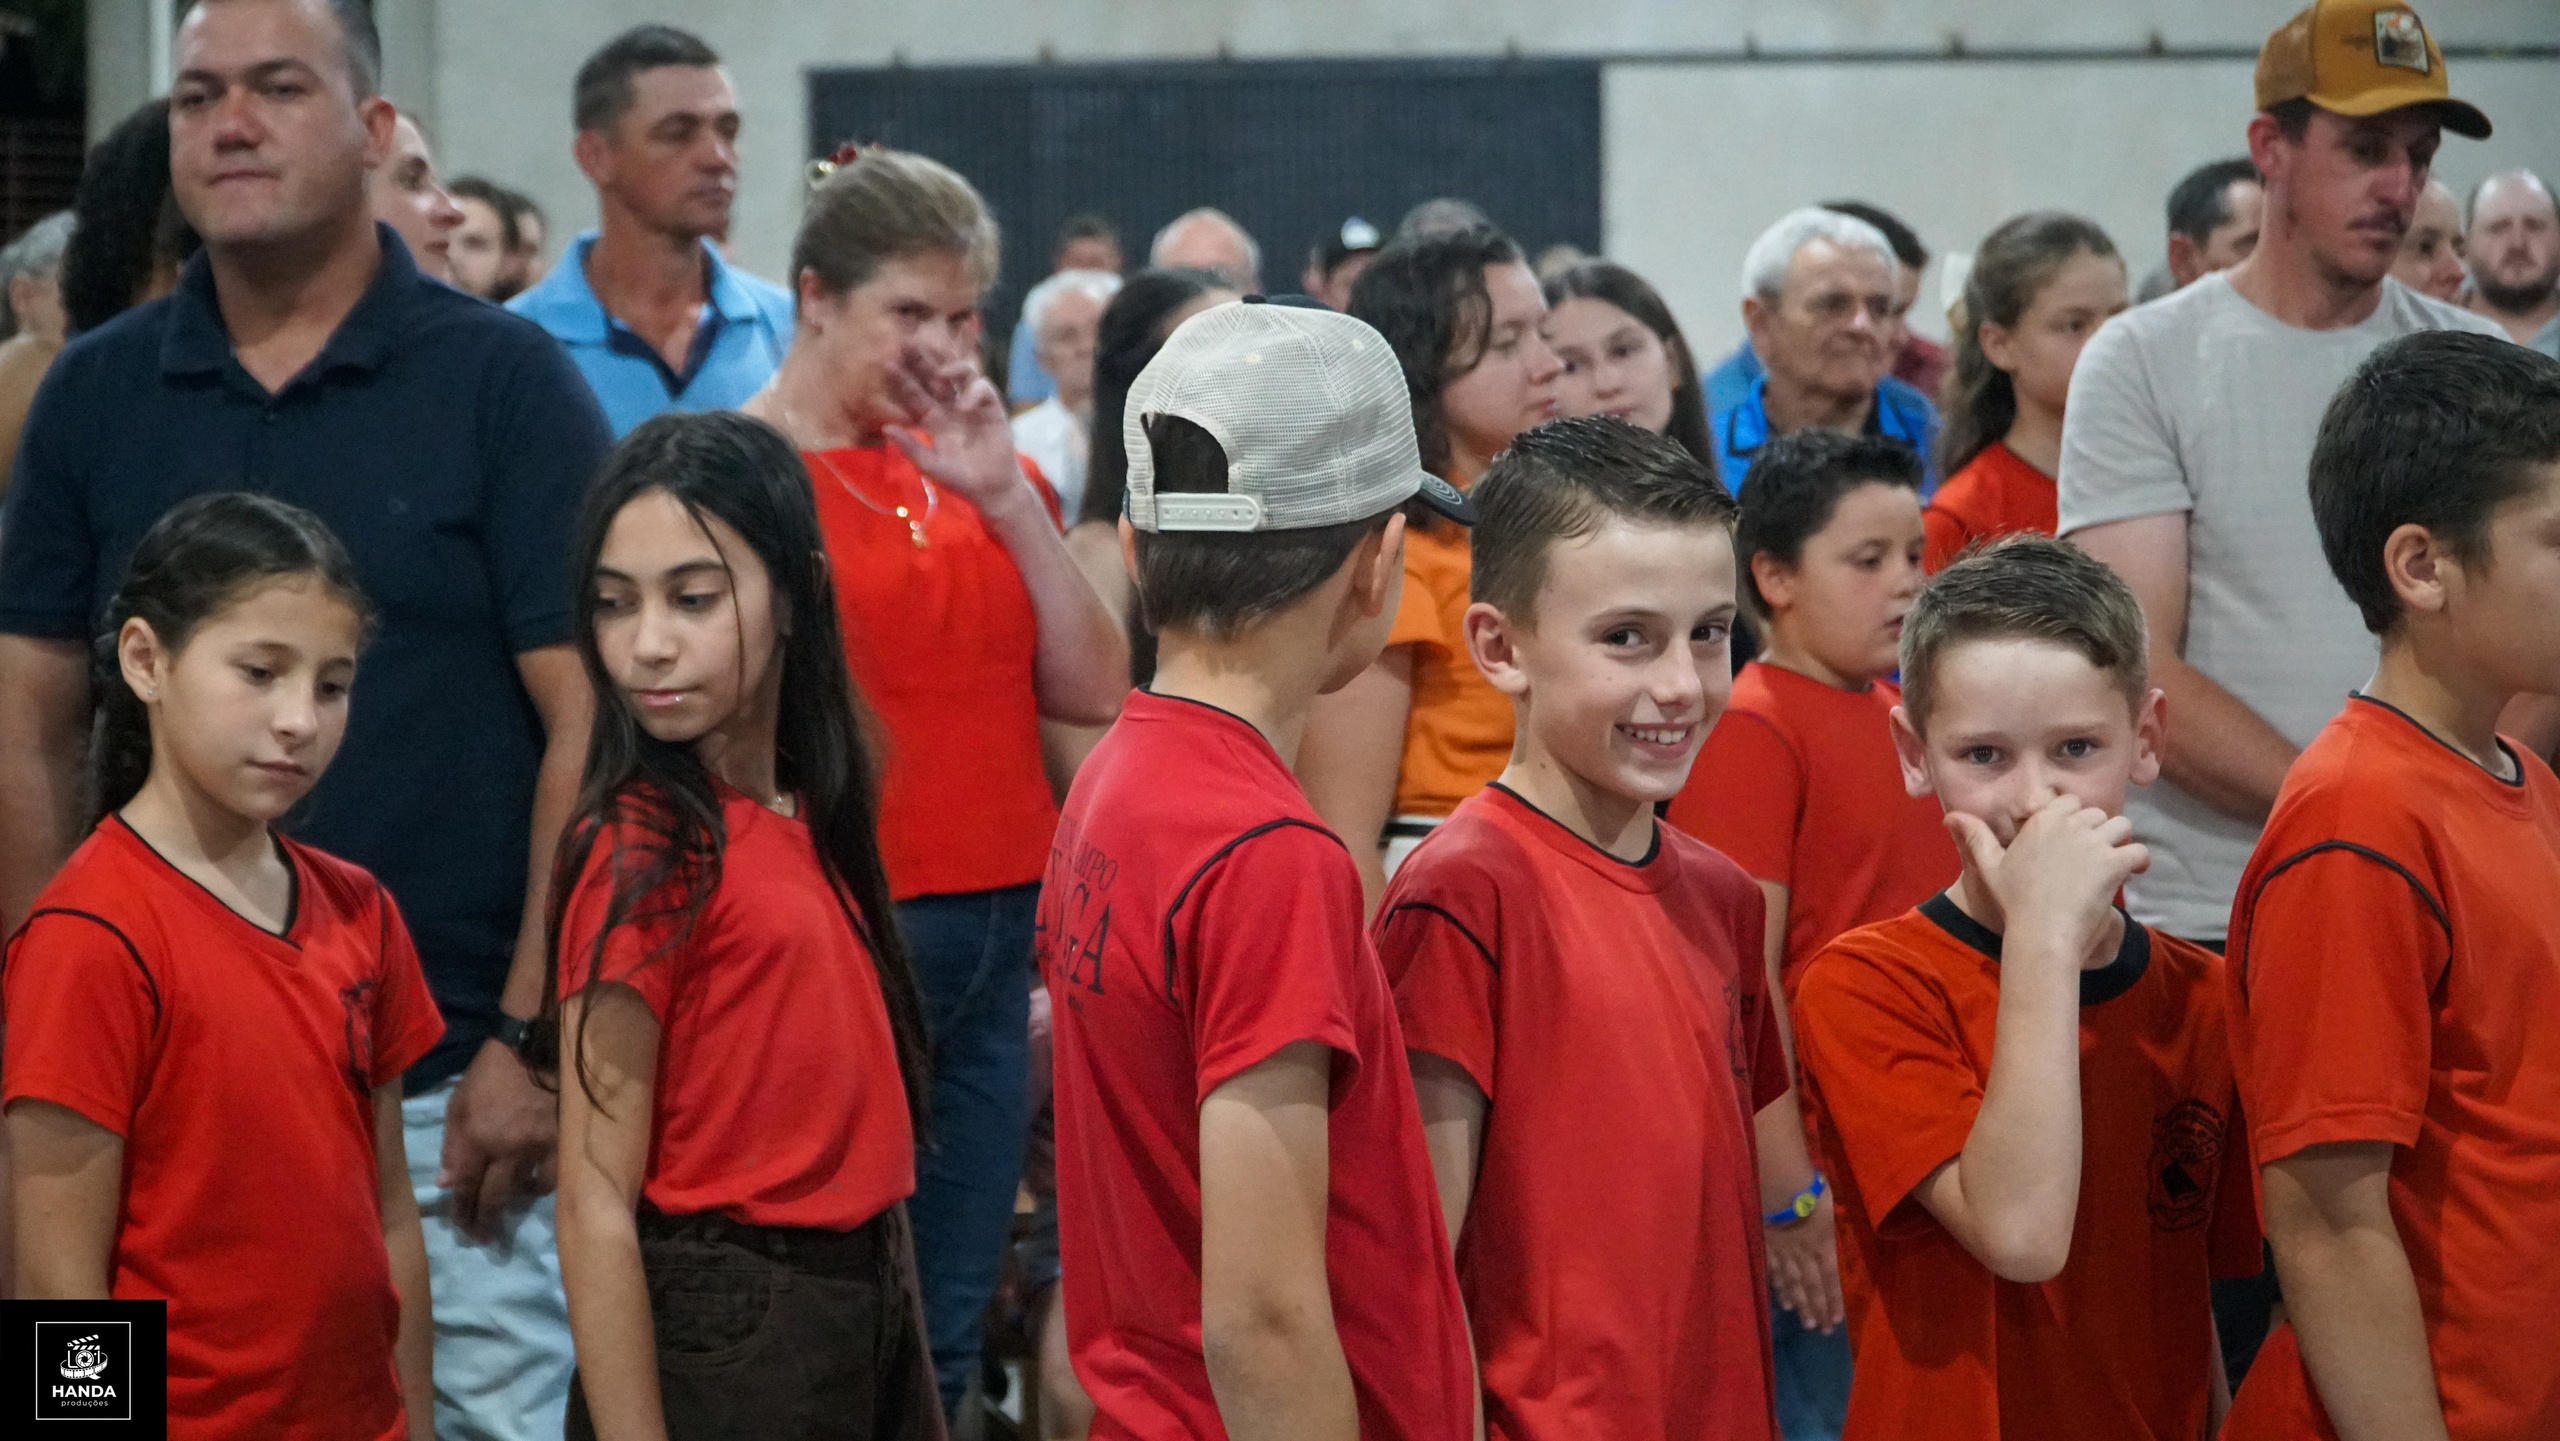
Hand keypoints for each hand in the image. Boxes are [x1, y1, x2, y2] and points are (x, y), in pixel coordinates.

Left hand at [439, 1039, 558, 1239]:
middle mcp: (507, 1149)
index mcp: (477, 1138)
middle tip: (482, 1238)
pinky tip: (534, 1185)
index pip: (466, 1187)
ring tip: (508, 1208)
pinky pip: (552, 1175)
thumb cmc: (490, 1075)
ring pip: (525, 1191)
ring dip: (513, 1203)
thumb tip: (446, 1184)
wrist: (535, 1048)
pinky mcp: (561, 1141)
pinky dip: (541, 1185)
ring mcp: (537, 1147)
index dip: (462, 1211)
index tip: (461, 1227)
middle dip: (485, 1222)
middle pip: (495, 1198)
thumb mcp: (458, 1105)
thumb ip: (452, 1146)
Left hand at [880, 340, 1036, 517]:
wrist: (991, 489)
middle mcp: (950, 408)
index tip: (889, 364)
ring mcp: (971, 405)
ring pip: (960, 375)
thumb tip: (886, 428)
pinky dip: (973, 393)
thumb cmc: (960, 479)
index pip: (915, 395)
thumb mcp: (930, 466)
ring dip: (950, 368)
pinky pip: (982, 388)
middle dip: (922, 362)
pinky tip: (964, 406)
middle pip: (934, 378)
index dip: (903, 380)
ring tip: (940, 372)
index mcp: (933, 420)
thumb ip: (910, 447)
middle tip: (908, 344)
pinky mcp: (992, 408)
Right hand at [1765, 1192, 1844, 1333]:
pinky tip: (1784, 1302)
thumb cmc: (1810, 1191)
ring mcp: (1785, 1254)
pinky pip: (1775, 1272)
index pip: (1831, 1278)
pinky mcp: (1769, 1249)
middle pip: (1813, 1286)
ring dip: (1801, 1304)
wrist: (1780, 1188)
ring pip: (1794, 1284)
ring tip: (1806, 1322)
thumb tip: (1831, 1221)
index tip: (1836, 1319)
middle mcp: (1805, 1255)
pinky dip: (1780, 1288)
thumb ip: (1829, 1220)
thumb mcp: (1828, 1206)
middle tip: (1822, 1330)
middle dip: (1819, 1309)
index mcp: (1823, 1245)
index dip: (1834, 1299)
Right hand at [1946, 790, 2148, 964]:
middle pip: (2097, 813)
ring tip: (2114, 860)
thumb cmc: (2014, 902)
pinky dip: (2139, 861)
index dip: (2074, 817)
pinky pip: (2138, 851)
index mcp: (2041, 821)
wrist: (2041, 933)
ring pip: (2121, 826)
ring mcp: (2093, 843)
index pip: (2069, 801)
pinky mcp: (2114, 863)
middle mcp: (2068, 825)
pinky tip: (2134, 871)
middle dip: (2098, 830)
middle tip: (2093, 855)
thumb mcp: (1990, 867)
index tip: (2073, 837)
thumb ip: (1975, 837)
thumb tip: (1950, 816)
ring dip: (2119, 841)